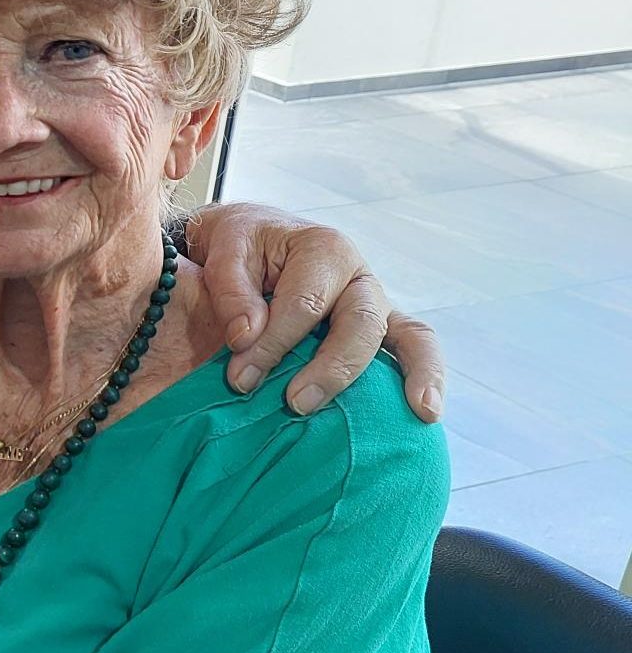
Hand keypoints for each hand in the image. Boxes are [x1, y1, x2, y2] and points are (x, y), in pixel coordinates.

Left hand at [186, 203, 443, 421]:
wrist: (255, 241)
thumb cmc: (241, 248)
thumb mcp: (225, 252)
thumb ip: (231, 291)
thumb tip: (246, 336)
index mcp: (323, 250)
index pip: (305, 305)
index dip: (272, 345)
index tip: (240, 379)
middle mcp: (359, 276)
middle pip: (360, 323)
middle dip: (329, 368)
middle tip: (295, 403)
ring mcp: (377, 303)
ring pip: (409, 335)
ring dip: (414, 374)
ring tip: (421, 411)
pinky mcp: (382, 328)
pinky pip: (415, 347)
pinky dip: (427, 376)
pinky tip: (426, 411)